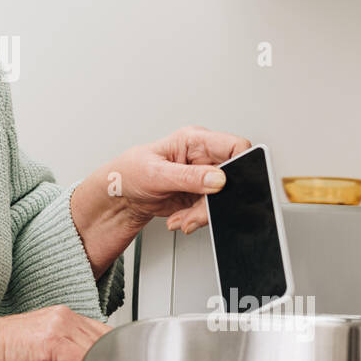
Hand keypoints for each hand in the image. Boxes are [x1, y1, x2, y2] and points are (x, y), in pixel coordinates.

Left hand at [70, 125, 251, 274]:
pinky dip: (196, 219)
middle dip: (215, 201)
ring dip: (202, 214)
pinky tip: (180, 218)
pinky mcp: (200, 195)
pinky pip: (211, 211)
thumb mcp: (156, 174)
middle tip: (196, 212)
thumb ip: (188, 176)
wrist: (120, 196)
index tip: (227, 186)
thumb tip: (218, 179)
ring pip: (223, 199)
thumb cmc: (129, 173)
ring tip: (182, 218)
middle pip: (232, 179)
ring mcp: (203, 177)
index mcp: (194, 140)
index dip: (239, 165)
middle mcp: (203, 157)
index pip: (234, 146)